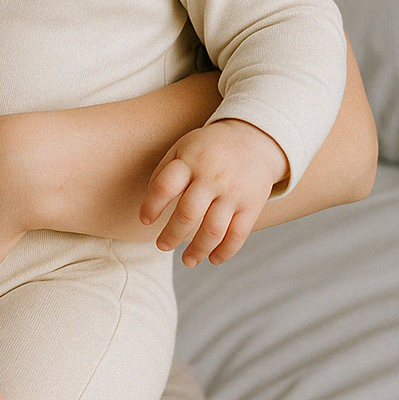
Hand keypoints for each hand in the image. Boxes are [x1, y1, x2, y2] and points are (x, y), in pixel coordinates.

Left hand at [140, 119, 288, 265]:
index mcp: (190, 161)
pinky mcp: (251, 205)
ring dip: (197, 250)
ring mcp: (233, 193)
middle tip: (162, 245)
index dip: (151, 206)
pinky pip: (238, 235)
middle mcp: (211, 177)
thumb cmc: (208, 148)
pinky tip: (213, 259)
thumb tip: (149, 203)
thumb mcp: (183, 148)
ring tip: (187, 260)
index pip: (165, 187)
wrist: (253, 139)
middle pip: (188, 213)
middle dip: (172, 235)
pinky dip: (225, 252)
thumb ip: (163, 172)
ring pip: (213, 230)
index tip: (145, 220)